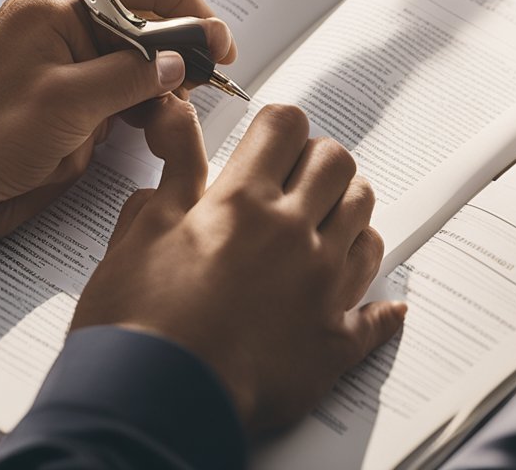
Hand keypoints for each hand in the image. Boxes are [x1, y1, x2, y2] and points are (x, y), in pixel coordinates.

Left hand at [0, 0, 235, 248]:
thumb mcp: (63, 107)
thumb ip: (129, 78)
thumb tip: (179, 61)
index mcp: (55, 11)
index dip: (190, 17)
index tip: (221, 50)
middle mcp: (57, 28)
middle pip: (141, 23)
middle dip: (176, 53)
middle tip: (207, 84)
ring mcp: (56, 65)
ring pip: (130, 62)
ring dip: (154, 89)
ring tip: (170, 116)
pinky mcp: (56, 102)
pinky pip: (109, 95)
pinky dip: (132, 110)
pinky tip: (144, 128)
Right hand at [71, 100, 406, 434]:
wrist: (152, 401)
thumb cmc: (137, 322)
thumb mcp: (143, 228)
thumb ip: (173, 167)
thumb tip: (175, 114)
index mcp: (243, 202)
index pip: (286, 126)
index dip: (276, 127)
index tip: (266, 142)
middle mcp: (293, 235)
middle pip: (338, 165)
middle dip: (316, 162)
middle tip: (292, 181)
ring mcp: (322, 288)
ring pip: (366, 223)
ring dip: (347, 215)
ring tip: (320, 227)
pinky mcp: (333, 342)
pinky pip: (377, 314)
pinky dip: (378, 306)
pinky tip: (376, 304)